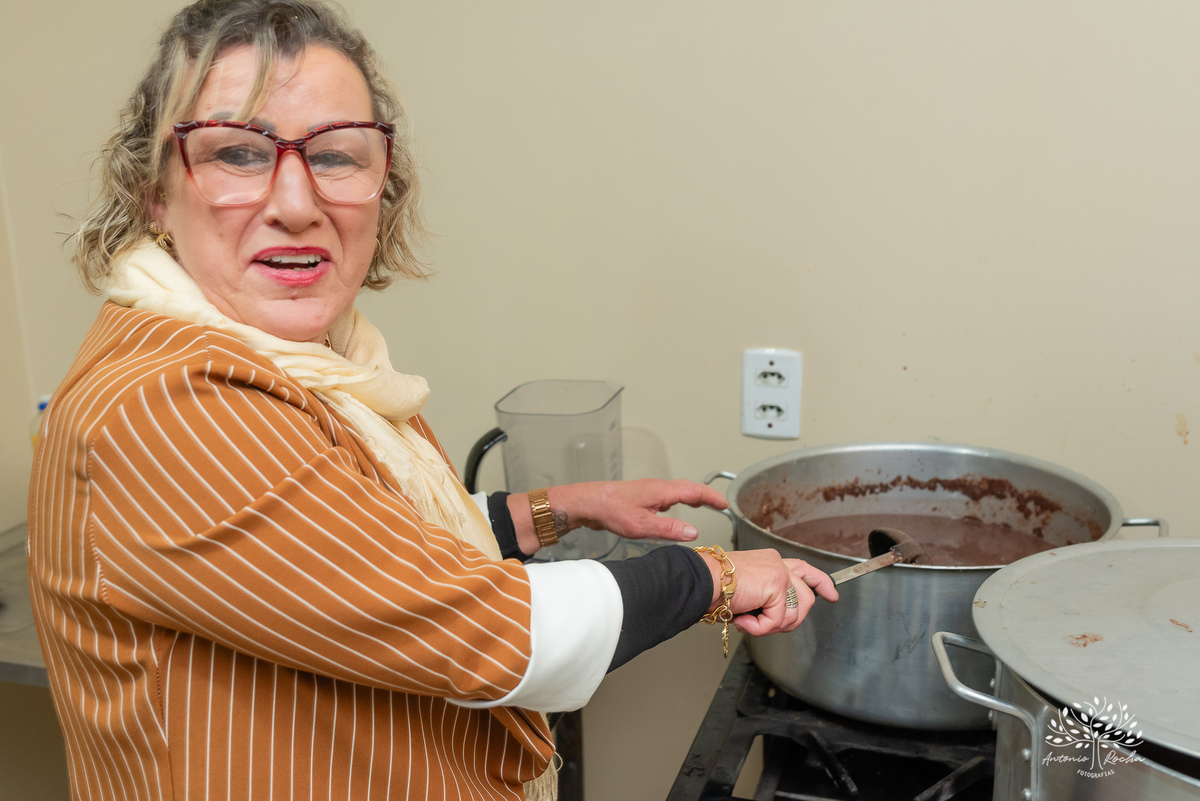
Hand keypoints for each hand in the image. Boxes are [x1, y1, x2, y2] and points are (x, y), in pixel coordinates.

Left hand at [555, 478, 727, 541]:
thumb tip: (694, 532)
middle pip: (688, 488)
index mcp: (662, 491)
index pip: (695, 491)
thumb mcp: (643, 525)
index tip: (724, 504)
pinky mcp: (640, 496)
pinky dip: (677, 499)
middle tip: (718, 504)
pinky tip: (672, 509)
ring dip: (691, 496)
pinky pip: (665, 495)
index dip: (712, 497)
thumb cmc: (612, 511)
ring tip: (701, 504)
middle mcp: (657, 487)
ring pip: (676, 490)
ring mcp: (649, 490)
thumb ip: (669, 529)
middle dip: (705, 495)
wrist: (589, 503)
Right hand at [697, 548, 837, 635]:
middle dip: (791, 621)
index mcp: (771, 562)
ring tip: (748, 621)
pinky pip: (777, 620)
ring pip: (795, 614)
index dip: (821, 583)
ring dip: (770, 626)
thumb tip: (777, 620)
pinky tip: (744, 621)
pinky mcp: (777, 585)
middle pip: (806, 599)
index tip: (832, 595)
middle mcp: (778, 563)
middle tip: (764, 625)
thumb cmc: (714, 587)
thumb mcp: (746, 592)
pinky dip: (760, 628)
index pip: (804, 569)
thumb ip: (766, 600)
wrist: (702, 581)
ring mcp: (780, 573)